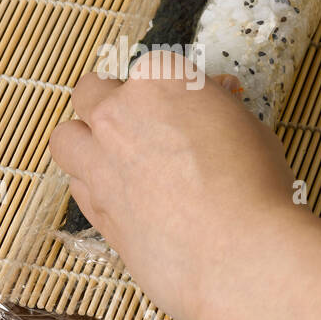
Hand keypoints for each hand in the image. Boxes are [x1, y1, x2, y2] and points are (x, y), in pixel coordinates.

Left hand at [48, 50, 305, 319]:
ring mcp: (99, 160)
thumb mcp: (250, 130)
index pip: (153, 66)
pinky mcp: (94, 207)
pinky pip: (76, 184)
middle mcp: (119, 113)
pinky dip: (92, 184)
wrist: (238, 254)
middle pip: (92, 91)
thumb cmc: (254, 188)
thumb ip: (218, 113)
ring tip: (114, 158)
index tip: (194, 107)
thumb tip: (213, 110)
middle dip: (113, 103)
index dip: (175, 89)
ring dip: (85, 141)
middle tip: (142, 125)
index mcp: (162, 80)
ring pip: (66, 137)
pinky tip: (120, 196)